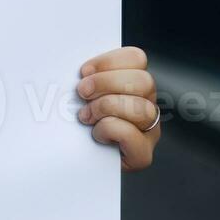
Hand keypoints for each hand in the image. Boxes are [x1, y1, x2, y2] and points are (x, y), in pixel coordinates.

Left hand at [76, 46, 158, 171]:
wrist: (71, 160)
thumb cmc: (72, 124)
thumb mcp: (77, 93)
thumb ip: (83, 77)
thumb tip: (74, 69)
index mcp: (132, 85)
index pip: (136, 58)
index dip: (109, 62)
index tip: (83, 71)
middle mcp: (146, 105)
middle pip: (144, 81)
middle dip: (106, 83)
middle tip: (82, 93)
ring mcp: (148, 131)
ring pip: (143, 108)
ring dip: (107, 108)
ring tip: (86, 116)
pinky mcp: (142, 155)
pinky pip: (133, 136)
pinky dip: (110, 130)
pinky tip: (96, 133)